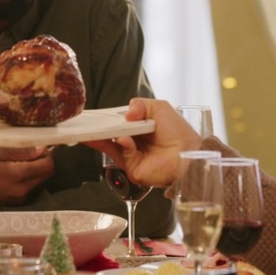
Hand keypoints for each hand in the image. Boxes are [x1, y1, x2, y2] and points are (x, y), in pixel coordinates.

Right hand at [0, 146, 53, 204]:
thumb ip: (22, 152)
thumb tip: (41, 149)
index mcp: (19, 175)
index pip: (47, 166)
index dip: (48, 154)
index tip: (40, 147)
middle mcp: (23, 189)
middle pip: (47, 174)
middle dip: (44, 162)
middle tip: (33, 153)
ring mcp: (21, 197)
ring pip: (40, 181)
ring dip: (37, 170)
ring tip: (21, 161)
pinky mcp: (18, 202)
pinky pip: (31, 187)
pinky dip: (30, 178)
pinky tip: (17, 172)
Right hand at [86, 98, 202, 186]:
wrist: (189, 154)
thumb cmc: (179, 132)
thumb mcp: (159, 108)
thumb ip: (140, 105)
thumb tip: (125, 113)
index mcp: (139, 129)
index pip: (117, 123)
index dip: (106, 119)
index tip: (94, 115)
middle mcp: (134, 143)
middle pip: (110, 135)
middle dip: (98, 128)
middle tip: (86, 122)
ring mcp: (132, 157)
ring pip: (111, 145)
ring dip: (104, 136)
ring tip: (95, 128)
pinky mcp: (133, 168)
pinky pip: (121, 155)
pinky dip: (121, 145)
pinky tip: (124, 139)